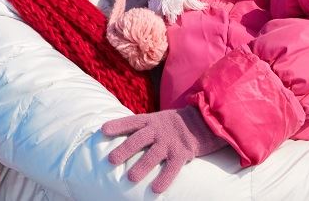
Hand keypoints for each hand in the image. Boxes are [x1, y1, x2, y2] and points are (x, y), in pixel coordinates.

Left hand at [102, 106, 226, 193]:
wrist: (205, 120)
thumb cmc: (176, 124)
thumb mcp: (158, 119)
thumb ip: (143, 127)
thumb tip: (122, 137)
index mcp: (151, 120)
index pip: (131, 122)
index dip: (117, 126)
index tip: (103, 131)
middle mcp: (159, 130)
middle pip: (138, 139)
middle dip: (124, 150)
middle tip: (111, 160)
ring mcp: (170, 141)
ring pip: (153, 155)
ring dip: (141, 166)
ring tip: (130, 178)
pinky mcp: (183, 152)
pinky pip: (172, 168)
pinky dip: (164, 179)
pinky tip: (156, 189)